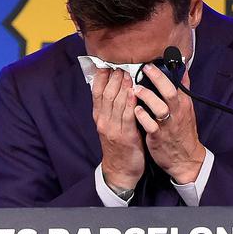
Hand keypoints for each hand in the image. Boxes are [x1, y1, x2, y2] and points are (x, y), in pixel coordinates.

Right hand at [91, 68, 143, 189]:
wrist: (120, 170)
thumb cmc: (119, 145)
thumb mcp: (110, 124)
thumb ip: (113, 106)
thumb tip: (118, 85)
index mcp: (99, 116)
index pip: (97, 91)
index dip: (102, 76)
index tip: (108, 62)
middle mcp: (103, 120)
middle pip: (107, 93)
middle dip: (114, 77)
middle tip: (122, 62)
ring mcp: (113, 129)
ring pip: (116, 102)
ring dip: (123, 86)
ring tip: (129, 72)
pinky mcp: (125, 137)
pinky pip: (128, 117)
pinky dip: (130, 103)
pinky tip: (135, 92)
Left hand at [133, 67, 205, 183]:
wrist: (186, 159)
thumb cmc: (182, 131)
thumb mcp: (186, 109)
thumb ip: (183, 89)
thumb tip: (182, 69)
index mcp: (183, 103)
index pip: (179, 82)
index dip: (169, 69)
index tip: (158, 58)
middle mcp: (177, 112)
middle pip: (170, 91)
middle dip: (157, 78)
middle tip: (145, 67)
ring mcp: (168, 124)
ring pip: (160, 108)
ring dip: (147, 97)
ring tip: (135, 89)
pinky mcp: (159, 137)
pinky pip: (151, 126)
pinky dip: (143, 117)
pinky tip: (135, 111)